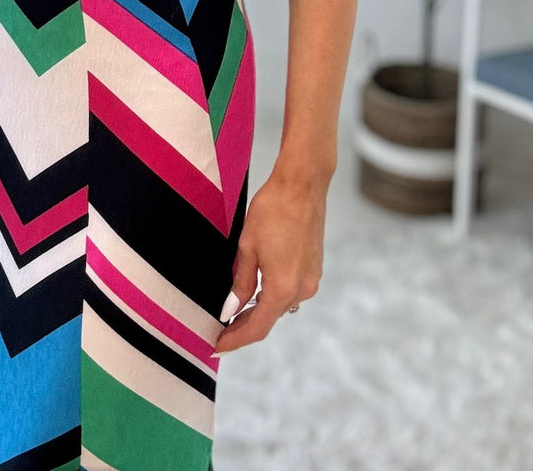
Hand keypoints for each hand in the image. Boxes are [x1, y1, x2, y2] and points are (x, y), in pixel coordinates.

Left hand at [213, 163, 327, 354]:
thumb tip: (230, 310)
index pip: (257, 327)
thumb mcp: (247, 247)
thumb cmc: (272, 210)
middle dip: (244, 326)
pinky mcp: (315, 269)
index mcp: (283, 288)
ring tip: (234, 312)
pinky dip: (272, 296)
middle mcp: (302, 289)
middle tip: (220, 331)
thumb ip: (240, 284)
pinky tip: (256, 291)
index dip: (235, 340)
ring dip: (259, 311)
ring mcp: (312, 279)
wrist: (302, 184)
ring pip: (280, 305)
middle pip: (269, 319)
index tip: (217, 347)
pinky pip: (290, 291)